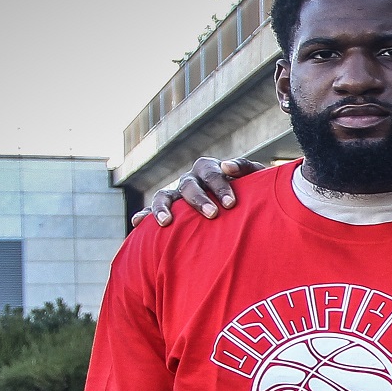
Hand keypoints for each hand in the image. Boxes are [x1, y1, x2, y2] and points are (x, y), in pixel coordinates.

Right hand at [132, 156, 262, 226]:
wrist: (240, 207)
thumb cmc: (249, 192)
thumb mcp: (254, 179)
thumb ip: (245, 167)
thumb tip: (227, 166)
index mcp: (209, 169)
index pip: (211, 173)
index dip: (219, 186)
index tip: (231, 203)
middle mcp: (191, 180)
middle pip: (189, 185)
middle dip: (199, 200)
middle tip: (213, 215)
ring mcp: (177, 194)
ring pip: (165, 195)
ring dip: (164, 207)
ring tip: (166, 222)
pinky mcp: (169, 210)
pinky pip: (152, 210)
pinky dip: (145, 214)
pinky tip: (137, 223)